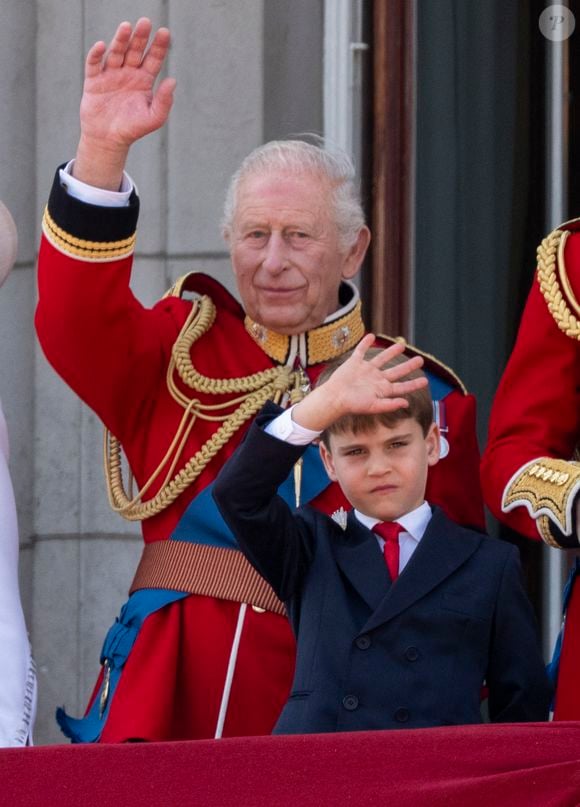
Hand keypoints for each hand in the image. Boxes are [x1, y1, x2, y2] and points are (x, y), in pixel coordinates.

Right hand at [74, 18, 175, 189]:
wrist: (108, 140)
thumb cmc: (133, 129)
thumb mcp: (154, 117)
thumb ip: (164, 101)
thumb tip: (173, 81)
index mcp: (144, 80)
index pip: (153, 59)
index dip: (159, 46)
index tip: (165, 32)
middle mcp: (128, 73)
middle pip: (135, 50)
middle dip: (140, 37)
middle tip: (146, 22)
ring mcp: (110, 75)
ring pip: (116, 53)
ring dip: (121, 40)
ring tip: (126, 27)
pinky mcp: (94, 81)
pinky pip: (94, 64)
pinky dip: (96, 55)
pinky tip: (102, 46)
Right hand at [292, 333, 427, 430]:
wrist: (335, 398)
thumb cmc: (353, 405)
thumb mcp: (373, 406)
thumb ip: (390, 405)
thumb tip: (406, 403)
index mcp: (382, 390)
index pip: (402, 386)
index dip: (413, 384)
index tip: (425, 381)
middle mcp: (376, 379)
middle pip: (396, 371)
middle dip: (408, 366)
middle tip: (420, 360)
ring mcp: (365, 370)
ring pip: (381, 358)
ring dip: (391, 352)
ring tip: (402, 344)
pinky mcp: (354, 363)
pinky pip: (361, 351)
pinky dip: (365, 343)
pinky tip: (371, 336)